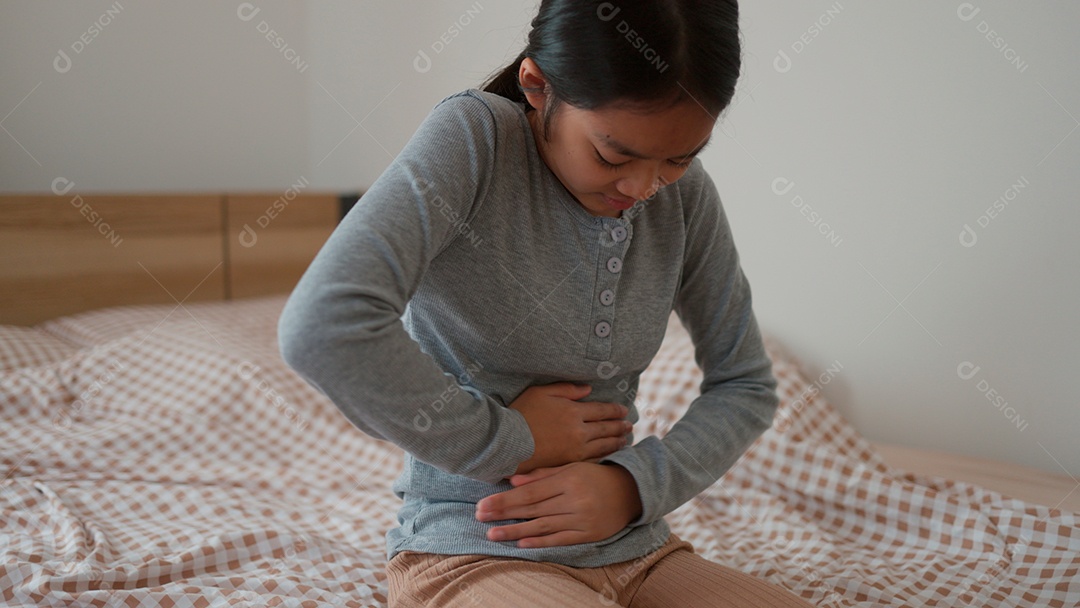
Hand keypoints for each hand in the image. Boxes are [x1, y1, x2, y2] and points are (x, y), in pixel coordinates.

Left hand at [475, 461, 642, 547]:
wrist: (632, 491)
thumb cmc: (596, 476)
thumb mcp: (572, 467)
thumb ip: (543, 475)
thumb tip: (513, 480)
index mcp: (568, 479)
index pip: (530, 492)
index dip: (505, 499)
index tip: (484, 503)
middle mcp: (574, 499)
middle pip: (533, 508)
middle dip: (504, 512)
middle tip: (479, 516)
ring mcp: (582, 519)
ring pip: (542, 526)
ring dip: (515, 531)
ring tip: (492, 534)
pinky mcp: (588, 534)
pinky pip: (560, 539)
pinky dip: (540, 542)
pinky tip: (521, 543)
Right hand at [509, 383, 631, 475]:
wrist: (508, 441)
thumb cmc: (522, 414)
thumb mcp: (542, 392)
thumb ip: (567, 390)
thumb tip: (588, 390)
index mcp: (574, 411)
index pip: (601, 410)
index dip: (614, 410)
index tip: (624, 410)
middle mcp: (579, 431)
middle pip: (606, 428)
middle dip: (619, 426)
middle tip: (630, 425)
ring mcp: (575, 449)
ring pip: (603, 445)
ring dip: (616, 441)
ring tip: (625, 440)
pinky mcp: (569, 463)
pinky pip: (593, 459)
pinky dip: (605, 455)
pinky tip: (610, 454)